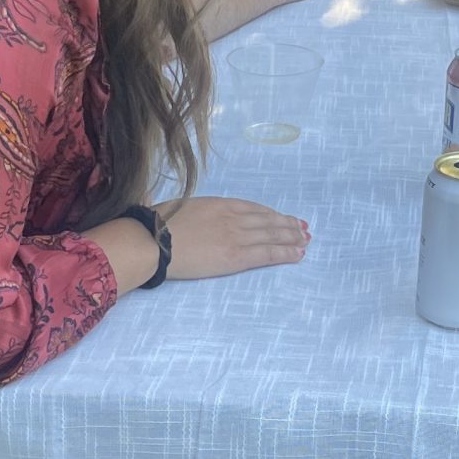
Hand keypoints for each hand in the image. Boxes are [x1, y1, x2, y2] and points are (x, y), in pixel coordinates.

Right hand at [161, 197, 309, 278]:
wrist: (153, 241)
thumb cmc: (156, 225)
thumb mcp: (175, 208)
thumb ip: (185, 210)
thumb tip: (168, 207)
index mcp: (219, 203)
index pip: (253, 208)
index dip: (271, 213)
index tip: (282, 216)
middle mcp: (233, 216)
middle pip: (268, 220)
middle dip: (287, 224)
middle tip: (302, 228)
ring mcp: (237, 235)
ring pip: (273, 235)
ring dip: (292, 237)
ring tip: (305, 240)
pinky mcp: (237, 255)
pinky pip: (268, 253)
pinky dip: (286, 252)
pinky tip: (298, 253)